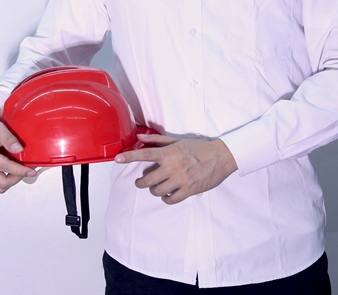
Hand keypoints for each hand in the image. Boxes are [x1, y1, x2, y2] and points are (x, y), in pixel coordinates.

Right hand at [0, 109, 35, 192]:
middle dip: (16, 179)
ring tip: (18, 172)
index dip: (20, 170)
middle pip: (1, 183)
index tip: (31, 171)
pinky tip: (10, 172)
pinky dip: (3, 181)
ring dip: (10, 182)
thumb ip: (8, 139)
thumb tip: (19, 149)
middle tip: (25, 171)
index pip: (5, 167)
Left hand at [115, 134, 237, 204]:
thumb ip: (157, 140)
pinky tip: (167, 195)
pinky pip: (171, 199)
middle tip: (141, 182)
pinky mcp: (189, 190)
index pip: (145, 154)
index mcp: (169, 153)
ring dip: (154, 191)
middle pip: (147, 180)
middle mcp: (173, 167)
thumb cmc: (198, 148)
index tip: (117, 159)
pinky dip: (166, 198)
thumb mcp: (177, 141)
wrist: (220, 157)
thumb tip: (140, 138)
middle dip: (141, 182)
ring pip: (157, 191)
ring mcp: (181, 179)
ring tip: (157, 187)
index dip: (129, 157)